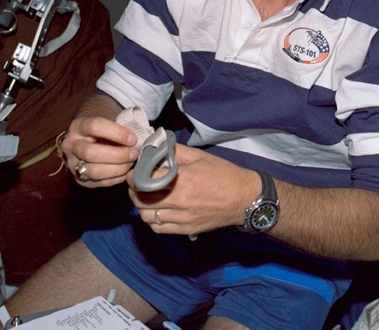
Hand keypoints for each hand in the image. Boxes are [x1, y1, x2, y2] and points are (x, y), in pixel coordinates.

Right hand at [62, 114, 139, 186]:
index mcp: (78, 126)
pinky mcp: (80, 179)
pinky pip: (99, 182)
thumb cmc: (105, 127)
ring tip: (130, 163)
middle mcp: (71, 145)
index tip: (133, 138)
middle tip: (134, 153)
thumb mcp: (109, 119)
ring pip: (93, 171)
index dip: (117, 133)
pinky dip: (116, 178)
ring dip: (117, 169)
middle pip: (91, 153)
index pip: (95, 127)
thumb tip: (140, 138)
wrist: (90, 137)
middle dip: (117, 155)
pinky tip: (125, 171)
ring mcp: (73, 164)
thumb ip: (121, 125)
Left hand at [128, 145, 259, 234]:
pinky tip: (158, 210)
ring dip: (142, 207)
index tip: (134, 172)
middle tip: (137, 184)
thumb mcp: (199, 156)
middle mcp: (179, 201)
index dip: (133, 176)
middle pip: (141, 201)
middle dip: (134, 191)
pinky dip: (153, 220)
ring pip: (147, 217)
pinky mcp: (186, 229)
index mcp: (182, 180)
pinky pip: (159, 228)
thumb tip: (155, 148)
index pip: (144, 180)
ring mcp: (182, 218)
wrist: (244, 198)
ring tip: (147, 198)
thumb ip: (174, 152)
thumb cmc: (223, 173)